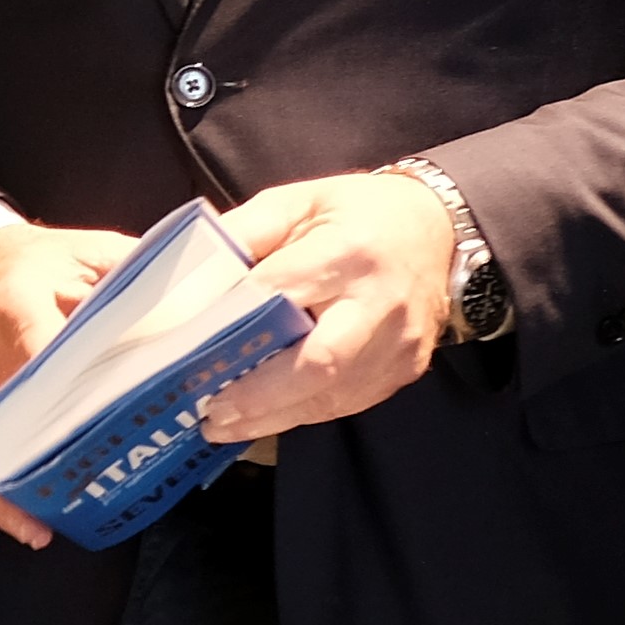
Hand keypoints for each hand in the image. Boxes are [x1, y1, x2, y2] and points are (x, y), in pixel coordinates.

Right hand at [0, 220, 131, 548]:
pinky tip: (31, 524)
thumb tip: (200, 305)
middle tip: (89, 484)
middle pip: (11, 414)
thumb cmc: (29, 261)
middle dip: (45, 455)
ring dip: (16, 491)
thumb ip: (134, 277)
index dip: (70, 391)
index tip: (106, 418)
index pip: (43, 353)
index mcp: (17, 306)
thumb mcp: (85, 252)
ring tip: (50, 522)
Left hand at [198, 170, 458, 445]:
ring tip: (223, 423)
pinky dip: (302, 412)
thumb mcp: (297, 201)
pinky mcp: (406, 368)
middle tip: (209, 411)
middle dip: (257, 394)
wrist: (439, 229)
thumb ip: (243, 233)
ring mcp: (399, 342)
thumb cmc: (358, 214)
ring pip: (332, 394)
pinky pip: (348, 402)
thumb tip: (185, 273)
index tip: (187, 352)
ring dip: (273, 416)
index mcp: (348, 250)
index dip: (231, 326)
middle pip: (316, 362)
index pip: (280, 293)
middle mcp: (380, 301)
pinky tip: (266, 416)